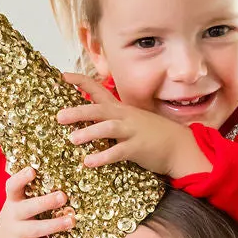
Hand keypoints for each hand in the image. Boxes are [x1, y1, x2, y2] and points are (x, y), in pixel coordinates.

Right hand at [0, 166, 80, 237]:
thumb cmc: (18, 220)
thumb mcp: (19, 205)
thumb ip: (32, 192)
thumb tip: (63, 172)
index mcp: (13, 201)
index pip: (12, 187)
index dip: (21, 178)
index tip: (32, 170)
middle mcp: (13, 217)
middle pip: (27, 208)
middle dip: (45, 202)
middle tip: (63, 196)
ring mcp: (17, 235)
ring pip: (36, 229)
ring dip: (55, 225)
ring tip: (71, 221)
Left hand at [57, 74, 209, 178]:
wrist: (178, 145)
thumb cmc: (150, 134)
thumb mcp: (130, 120)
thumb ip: (110, 118)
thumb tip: (87, 120)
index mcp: (120, 109)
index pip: (98, 90)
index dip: (81, 81)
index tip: (63, 75)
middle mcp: (124, 116)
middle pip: (98, 110)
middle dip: (78, 111)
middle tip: (59, 116)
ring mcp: (132, 131)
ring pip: (108, 128)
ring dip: (90, 132)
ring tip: (72, 139)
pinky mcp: (138, 148)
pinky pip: (118, 151)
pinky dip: (103, 156)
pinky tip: (89, 162)